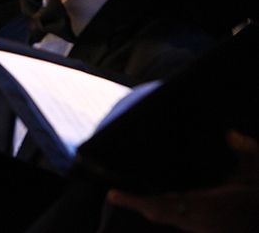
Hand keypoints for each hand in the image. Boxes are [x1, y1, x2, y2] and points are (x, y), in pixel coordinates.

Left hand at [107, 131, 258, 232]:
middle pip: (159, 213)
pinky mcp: (201, 228)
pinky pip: (175, 220)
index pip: (163, 205)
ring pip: (165, 218)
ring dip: (147, 207)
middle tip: (115, 194)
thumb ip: (248, 150)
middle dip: (137, 204)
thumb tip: (230, 133)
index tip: (113, 195)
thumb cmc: (258, 194)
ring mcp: (200, 228)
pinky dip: (160, 211)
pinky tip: (150, 202)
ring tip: (124, 196)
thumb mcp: (257, 170)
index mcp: (207, 205)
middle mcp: (198, 221)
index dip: (136, 202)